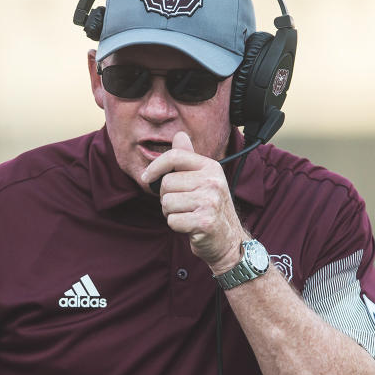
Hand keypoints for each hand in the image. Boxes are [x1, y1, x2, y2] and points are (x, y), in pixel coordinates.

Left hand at [141, 131, 247, 272]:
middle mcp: (213, 181)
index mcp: (211, 167)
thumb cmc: (209, 208)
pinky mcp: (205, 222)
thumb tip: (179, 134)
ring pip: (167, 203)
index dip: (155, 166)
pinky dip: (176, 226)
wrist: (228, 240)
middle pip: (167, 183)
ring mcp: (210, 201)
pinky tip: (190, 227)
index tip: (146, 177)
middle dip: (167, 197)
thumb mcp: (203, 179)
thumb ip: (188, 158)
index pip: (175, 156)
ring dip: (170, 213)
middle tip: (182, 205)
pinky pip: (172, 221)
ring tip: (187, 215)